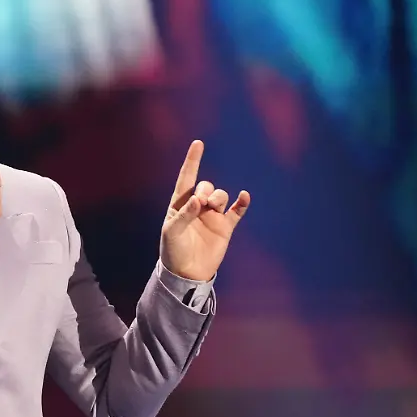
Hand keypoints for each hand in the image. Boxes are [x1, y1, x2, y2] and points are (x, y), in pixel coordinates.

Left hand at [160, 140, 250, 281]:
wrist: (187, 272)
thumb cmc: (173, 250)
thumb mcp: (172, 232)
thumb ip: (184, 215)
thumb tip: (197, 199)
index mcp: (180, 205)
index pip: (186, 178)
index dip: (192, 161)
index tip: (198, 143)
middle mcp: (198, 207)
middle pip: (205, 186)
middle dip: (205, 190)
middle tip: (201, 203)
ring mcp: (213, 216)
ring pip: (221, 196)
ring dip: (219, 197)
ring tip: (213, 207)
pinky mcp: (225, 227)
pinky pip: (237, 211)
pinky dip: (242, 203)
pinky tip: (244, 197)